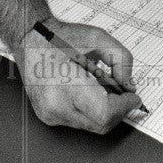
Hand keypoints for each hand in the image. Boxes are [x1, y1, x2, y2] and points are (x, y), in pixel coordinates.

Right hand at [13, 17, 142, 133]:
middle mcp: (56, 105)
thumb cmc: (59, 37)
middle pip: (100, 124)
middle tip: (124, 94)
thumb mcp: (97, 37)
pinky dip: (89, 111)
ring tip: (101, 87)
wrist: (29, 39)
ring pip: (90, 125)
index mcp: (66, 85)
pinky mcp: (47, 117)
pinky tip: (86, 92)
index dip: (123, 107)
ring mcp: (50, 114)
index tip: (133, 98)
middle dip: (117, 110)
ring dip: (103, 111)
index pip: (104, 113)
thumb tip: (129, 85)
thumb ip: (121, 59)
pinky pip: (77, 121)